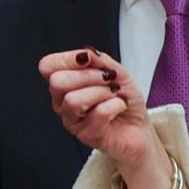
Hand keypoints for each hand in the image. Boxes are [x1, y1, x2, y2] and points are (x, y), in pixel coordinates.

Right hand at [40, 49, 167, 188]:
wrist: (140, 129)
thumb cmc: (124, 101)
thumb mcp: (117, 73)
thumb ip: (101, 61)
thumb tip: (86, 53)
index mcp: (65, 84)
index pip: (47, 66)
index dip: (65, 59)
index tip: (87, 59)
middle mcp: (62, 102)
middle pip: (57, 82)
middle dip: (88, 76)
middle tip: (108, 79)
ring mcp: (72, 120)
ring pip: (73, 100)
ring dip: (102, 92)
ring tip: (114, 94)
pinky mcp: (86, 135)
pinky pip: (98, 113)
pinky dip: (116, 105)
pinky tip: (119, 107)